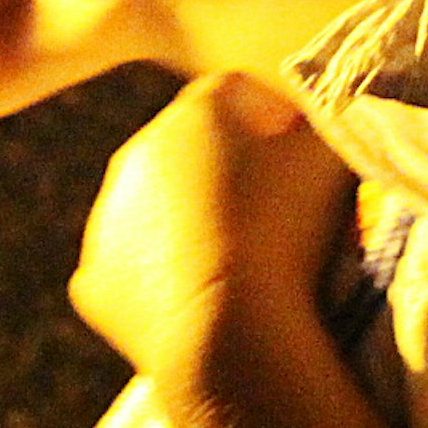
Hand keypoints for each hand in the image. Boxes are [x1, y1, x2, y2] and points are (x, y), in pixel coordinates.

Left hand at [68, 73, 359, 405]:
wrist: (229, 330)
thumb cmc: (284, 232)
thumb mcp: (331, 161)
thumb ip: (328, 127)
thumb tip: (319, 128)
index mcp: (194, 113)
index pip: (239, 96)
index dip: (275, 122)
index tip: (301, 162)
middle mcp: (137, 153)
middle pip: (190, 151)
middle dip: (227, 173)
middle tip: (272, 220)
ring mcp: (109, 219)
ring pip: (155, 210)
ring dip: (190, 225)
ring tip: (237, 267)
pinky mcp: (96, 279)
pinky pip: (134, 270)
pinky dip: (161, 282)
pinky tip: (200, 303)